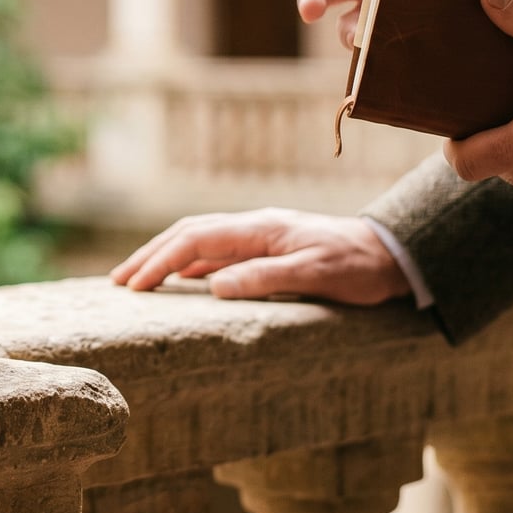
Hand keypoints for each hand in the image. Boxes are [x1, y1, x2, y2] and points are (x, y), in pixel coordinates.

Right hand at [109, 208, 410, 304]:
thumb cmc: (358, 267)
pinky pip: (217, 251)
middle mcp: (255, 226)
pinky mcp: (268, 247)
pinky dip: (190, 263)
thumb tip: (213, 286)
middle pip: (188, 233)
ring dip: (165, 256)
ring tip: (138, 278)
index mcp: (260, 228)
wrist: (393, 254)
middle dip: (150, 255)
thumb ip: (266, 278)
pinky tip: (182, 279)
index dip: (161, 262)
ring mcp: (260, 235)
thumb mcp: (316, 275)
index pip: (196, 240)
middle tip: (119, 281)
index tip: (134, 286)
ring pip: (199, 239)